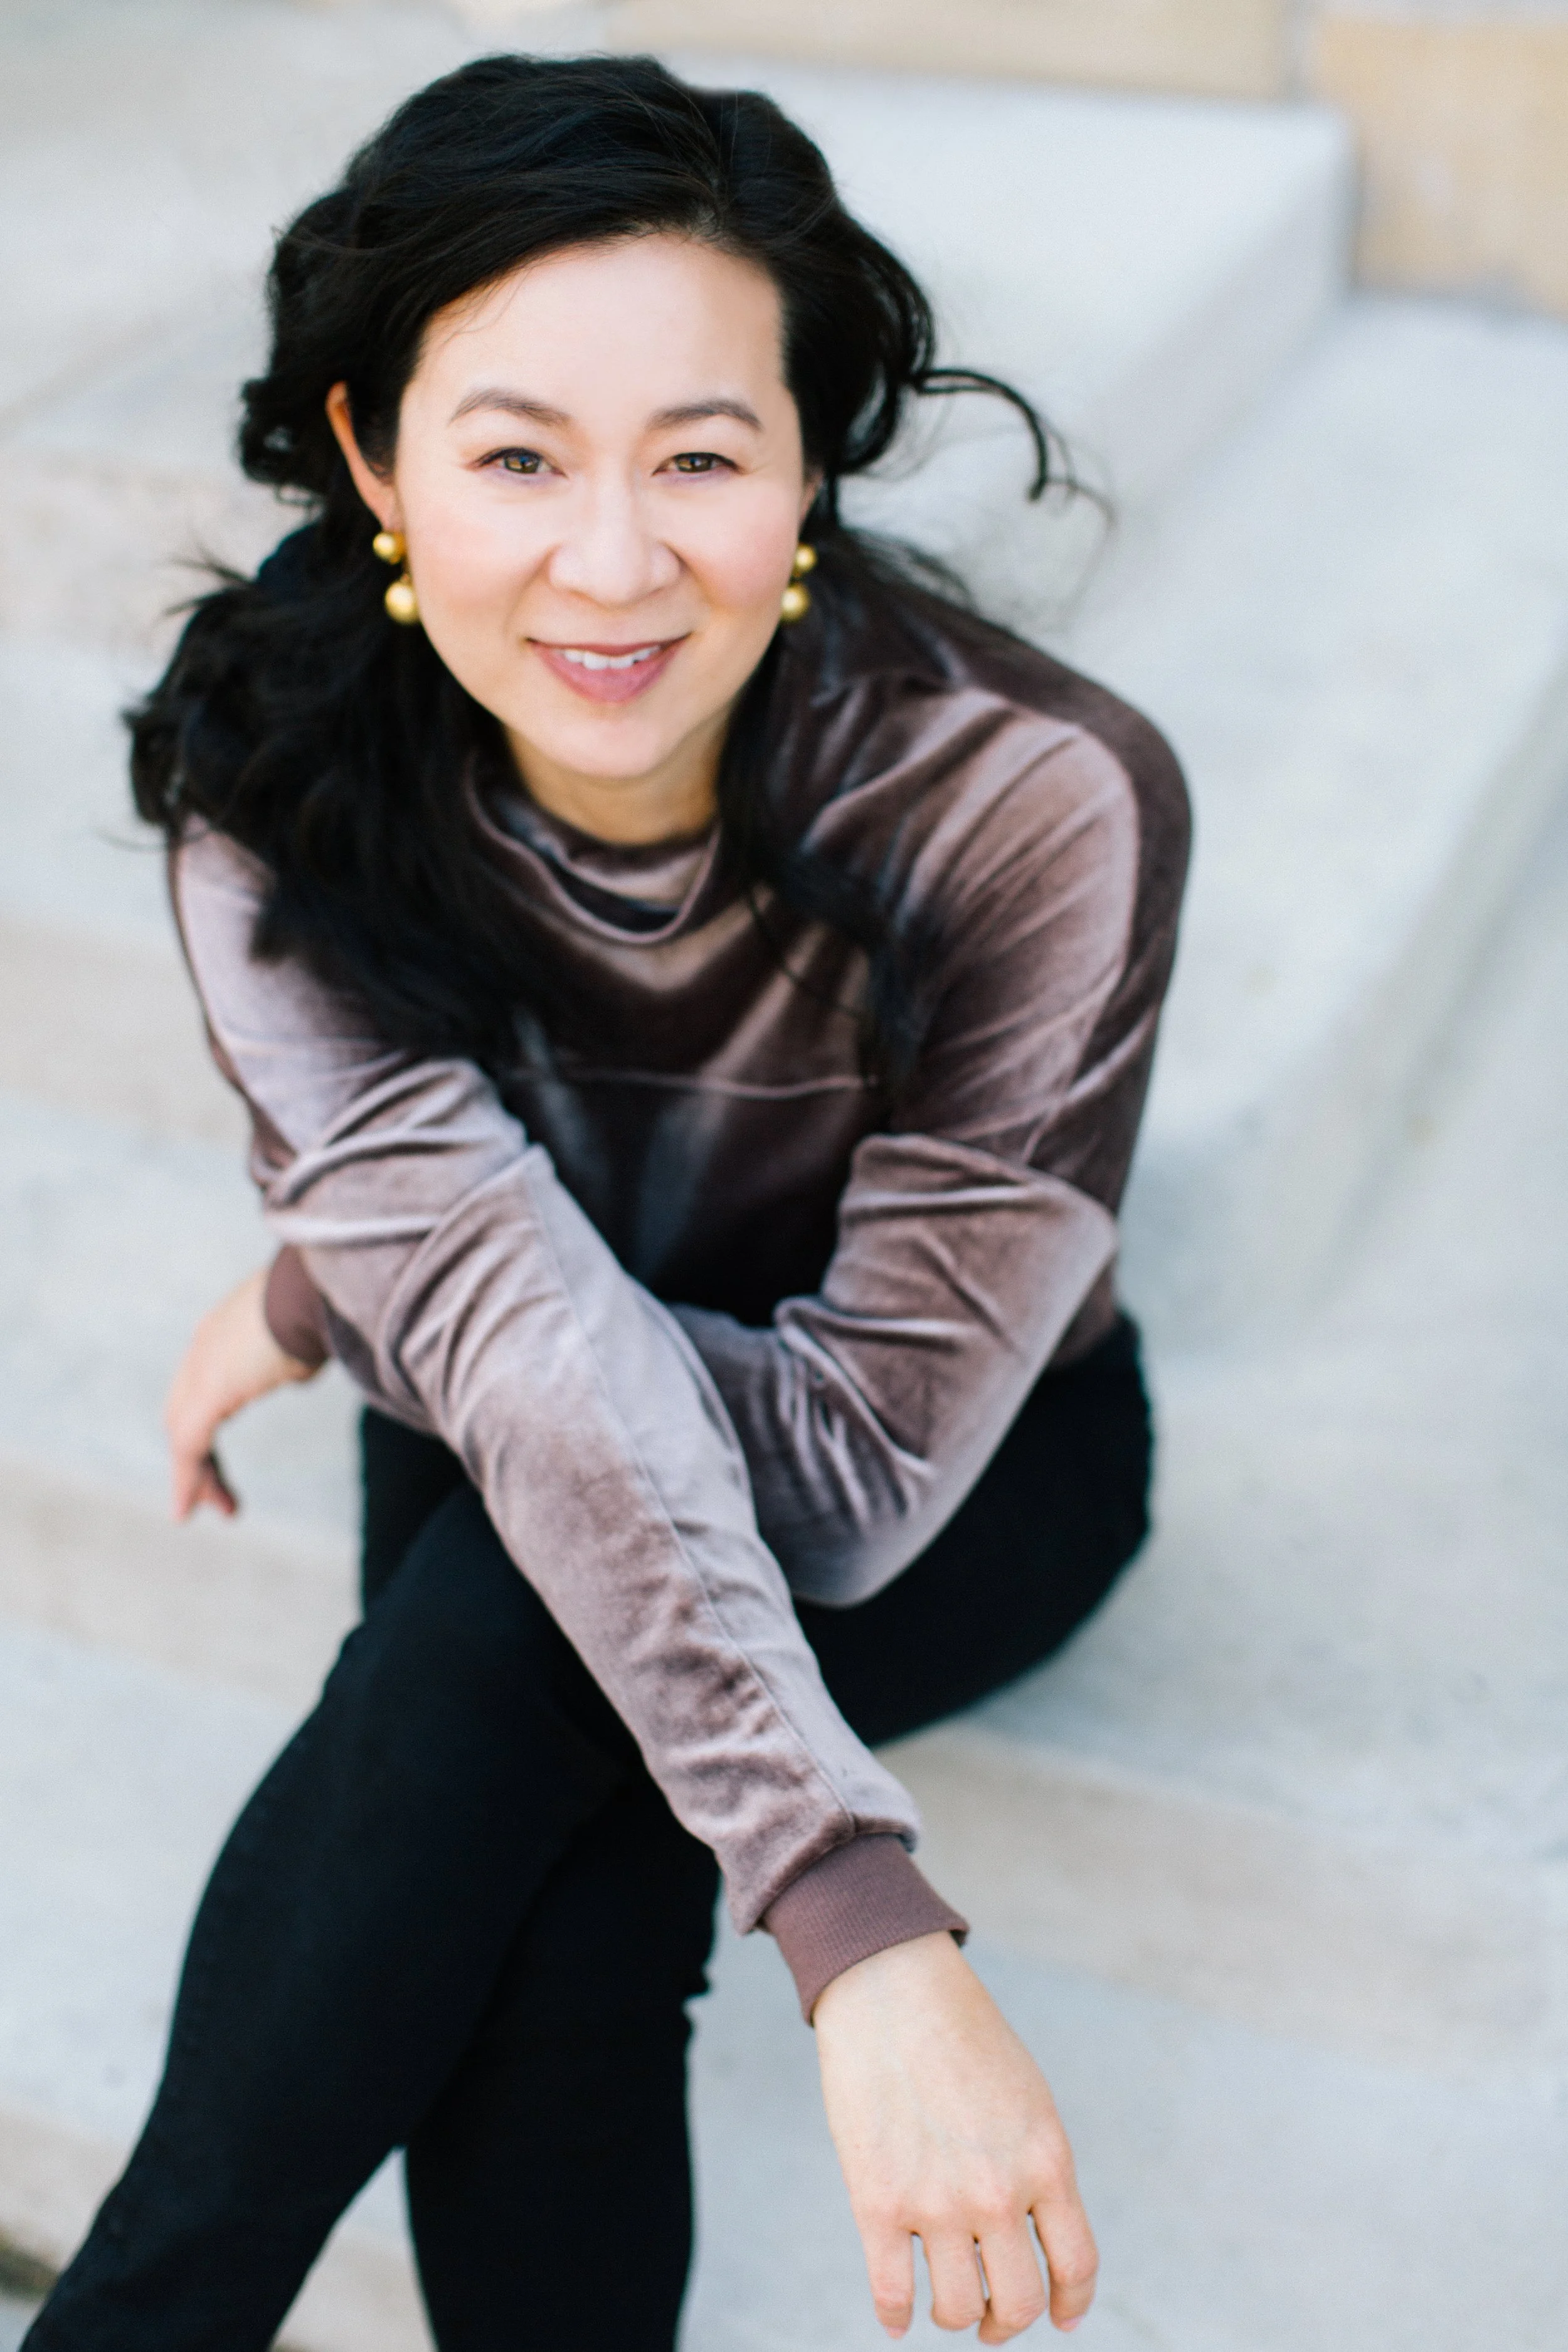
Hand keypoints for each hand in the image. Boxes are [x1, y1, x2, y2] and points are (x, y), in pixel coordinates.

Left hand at [164, 1267, 319, 1520]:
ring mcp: (202, 1368)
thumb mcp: (307, 1332)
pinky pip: (190, 1445)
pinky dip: (188, 1479)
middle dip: (195, 1454)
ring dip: (196, 1475)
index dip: (205, 1419)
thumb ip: (294, 1354)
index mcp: (224, 1330)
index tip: (219, 1450)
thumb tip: (298, 1370)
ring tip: (210, 1510)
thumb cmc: (324, 1303)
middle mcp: (204, 1347)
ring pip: (183, 1433)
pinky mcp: (208, 1392)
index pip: (200, 1384)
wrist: (316, 1289)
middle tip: (211, 1490)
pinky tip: (188, 1508)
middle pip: (182, 1411)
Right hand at [813, 1932, 1096, 2341]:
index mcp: (1047, 2161)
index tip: (1058, 2318)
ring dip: (953, 2316)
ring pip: (957, 2307)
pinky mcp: (878, 2200)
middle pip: (1018, 2302)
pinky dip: (895, 2316)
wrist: (896, 1987)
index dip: (1069, 2304)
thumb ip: (1036, 2166)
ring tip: (944, 2303)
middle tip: (990, 2320)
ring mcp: (938, 2201)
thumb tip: (1038, 2233)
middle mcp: (999, 2192)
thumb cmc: (963, 2036)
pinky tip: (896, 2317)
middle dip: (1004, 2322)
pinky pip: (892, 2292)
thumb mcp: (1027, 2099)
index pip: (1076, 2266)